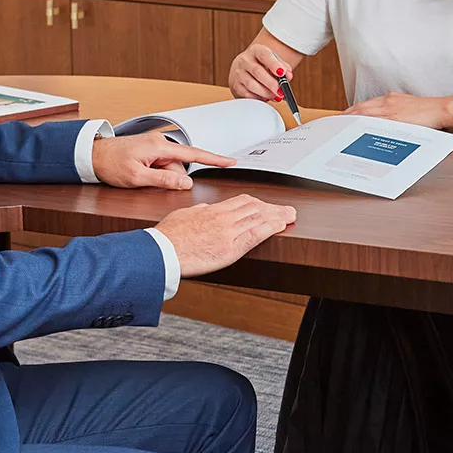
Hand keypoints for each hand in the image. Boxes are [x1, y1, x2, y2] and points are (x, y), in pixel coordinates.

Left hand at [91, 132, 235, 189]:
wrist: (92, 156)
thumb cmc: (111, 164)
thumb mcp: (137, 177)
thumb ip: (164, 180)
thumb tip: (186, 183)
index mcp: (159, 146)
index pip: (193, 154)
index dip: (214, 159)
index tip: (230, 162)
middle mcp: (160, 143)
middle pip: (179, 167)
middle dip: (170, 179)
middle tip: (147, 181)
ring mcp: (155, 146)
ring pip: (170, 168)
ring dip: (160, 177)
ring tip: (139, 177)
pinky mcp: (150, 151)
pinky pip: (162, 166)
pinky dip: (156, 174)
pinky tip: (141, 174)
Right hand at [154, 194, 296, 277]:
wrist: (162, 251)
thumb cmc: (168, 236)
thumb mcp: (183, 215)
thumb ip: (198, 212)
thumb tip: (206, 210)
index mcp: (212, 211)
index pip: (241, 201)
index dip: (258, 202)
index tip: (266, 205)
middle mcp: (223, 218)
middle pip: (254, 207)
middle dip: (273, 208)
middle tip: (286, 210)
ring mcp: (228, 232)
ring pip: (259, 218)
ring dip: (277, 216)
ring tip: (290, 216)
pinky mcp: (230, 248)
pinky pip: (256, 234)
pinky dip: (271, 228)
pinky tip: (281, 225)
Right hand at [229, 44, 292, 102]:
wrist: (245, 67)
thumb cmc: (262, 64)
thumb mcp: (274, 60)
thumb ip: (284, 67)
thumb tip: (288, 76)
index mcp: (256, 50)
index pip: (264, 55)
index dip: (273, 64)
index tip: (282, 73)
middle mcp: (245, 60)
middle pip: (257, 71)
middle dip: (271, 83)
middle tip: (281, 92)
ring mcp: (238, 73)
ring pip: (251, 85)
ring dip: (265, 93)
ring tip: (275, 96)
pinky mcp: (236, 85)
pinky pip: (247, 94)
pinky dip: (258, 98)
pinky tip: (265, 97)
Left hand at [345, 92, 452, 129]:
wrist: (442, 109)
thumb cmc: (429, 110)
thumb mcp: (409, 106)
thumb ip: (396, 112)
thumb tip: (388, 120)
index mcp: (391, 99)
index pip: (367, 105)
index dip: (353, 110)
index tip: (343, 115)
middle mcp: (388, 102)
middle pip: (362, 108)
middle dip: (347, 115)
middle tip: (335, 122)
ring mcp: (391, 110)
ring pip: (365, 113)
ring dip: (351, 119)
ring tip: (340, 126)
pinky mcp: (396, 117)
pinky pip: (375, 121)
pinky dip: (364, 124)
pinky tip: (356, 130)